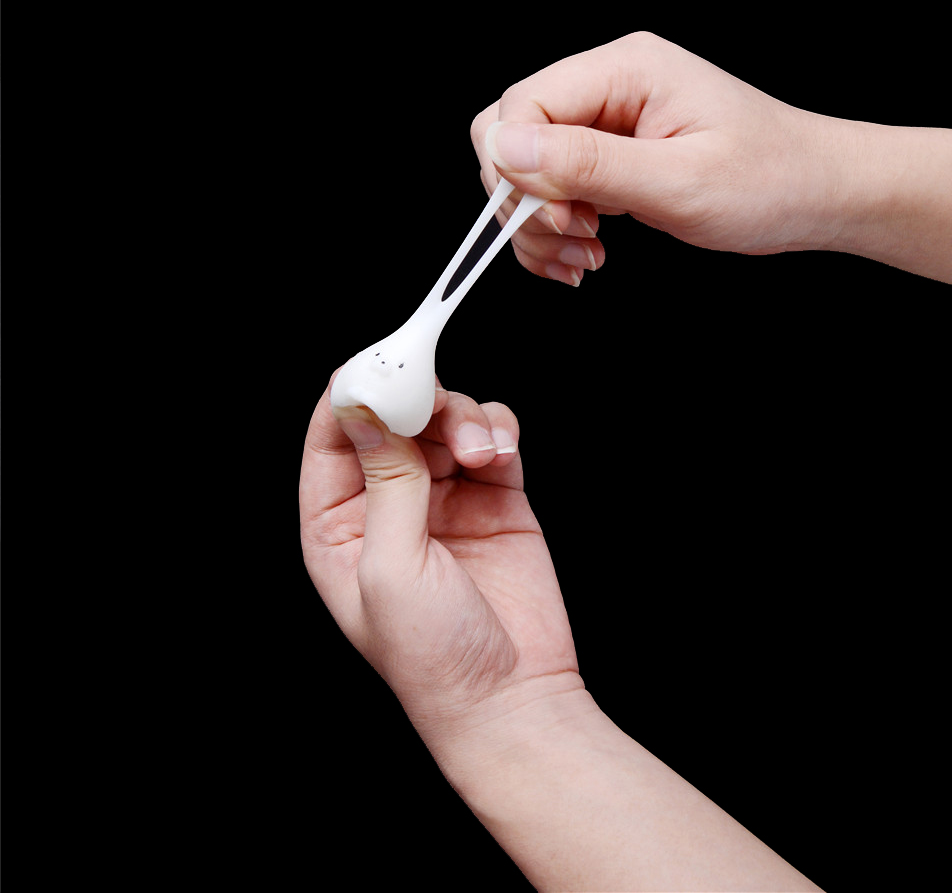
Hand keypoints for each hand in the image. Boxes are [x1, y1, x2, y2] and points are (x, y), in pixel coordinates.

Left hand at [299, 371, 581, 732]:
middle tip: (435, 395)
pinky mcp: (494, 494)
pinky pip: (490, 435)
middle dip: (416, 397)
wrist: (513, 698)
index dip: (350, 394)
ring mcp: (443, 496)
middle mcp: (386, 502)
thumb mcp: (392, 566)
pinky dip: (497, 428)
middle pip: (392, 416)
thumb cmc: (434, 655)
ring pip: (443, 418)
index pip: (331, 438)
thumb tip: (365, 406)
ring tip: (481, 452)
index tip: (378, 361)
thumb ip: (386, 481)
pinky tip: (500, 453)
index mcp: (337, 524)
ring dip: (463, 416)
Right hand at [471, 31, 951, 295]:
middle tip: (574, 240)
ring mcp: (607, 122)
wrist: (815, 195)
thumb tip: (508, 148)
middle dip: (526, 203)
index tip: (557, 218)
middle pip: (513, 139)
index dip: (518, 170)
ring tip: (585, 256)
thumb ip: (588, 163)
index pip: (521, 106)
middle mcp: (609, 88)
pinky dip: (556, 232)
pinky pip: (553, 191)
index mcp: (625, 71)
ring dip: (540, 226)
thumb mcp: (679, 180)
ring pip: (526, 172)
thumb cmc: (771, 180)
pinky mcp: (610, 155)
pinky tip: (585, 254)